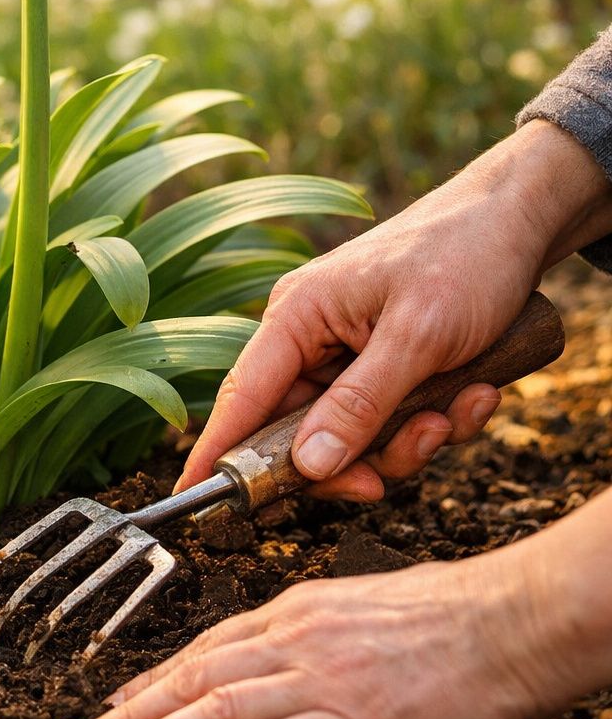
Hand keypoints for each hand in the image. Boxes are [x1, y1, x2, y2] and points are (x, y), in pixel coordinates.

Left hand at [63, 489, 611, 718]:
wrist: (513, 618)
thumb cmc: (457, 614)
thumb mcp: (366, 607)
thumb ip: (319, 632)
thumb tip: (293, 652)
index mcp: (296, 611)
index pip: (205, 647)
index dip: (154, 678)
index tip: (117, 703)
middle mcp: (291, 639)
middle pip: (190, 678)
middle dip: (129, 714)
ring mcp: (315, 678)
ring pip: (209, 710)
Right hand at [177, 120, 611, 502]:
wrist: (525, 221)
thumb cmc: (466, 255)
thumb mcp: (417, 336)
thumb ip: (360, 404)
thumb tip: (306, 466)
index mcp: (297, 317)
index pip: (241, 397)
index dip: (216, 451)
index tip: (192, 498)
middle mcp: (312, 340)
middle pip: (300, 434)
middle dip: (352, 460)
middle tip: (383, 481)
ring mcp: (350, 357)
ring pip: (354, 438)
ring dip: (407, 442)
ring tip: (456, 412)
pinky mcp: (389, 369)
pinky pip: (395, 424)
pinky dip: (438, 422)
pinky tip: (476, 393)